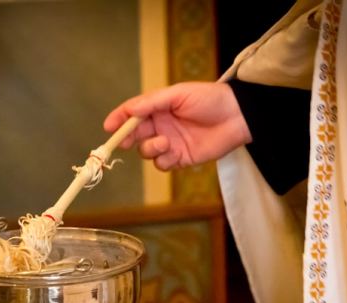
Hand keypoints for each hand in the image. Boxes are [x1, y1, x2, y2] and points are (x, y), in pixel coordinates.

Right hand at [104, 82, 250, 169]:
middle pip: (134, 135)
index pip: (132, 113)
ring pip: (146, 151)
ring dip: (150, 148)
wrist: (238, 116)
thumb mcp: (179, 94)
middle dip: (127, 138)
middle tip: (125, 142)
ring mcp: (170, 143)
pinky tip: (173, 152)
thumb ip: (152, 102)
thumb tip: (130, 110)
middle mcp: (161, 125)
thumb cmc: (210, 99)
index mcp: (158, 107)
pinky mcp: (180, 158)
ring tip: (165, 142)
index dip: (118, 119)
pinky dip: (163, 160)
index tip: (108, 127)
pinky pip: (162, 164)